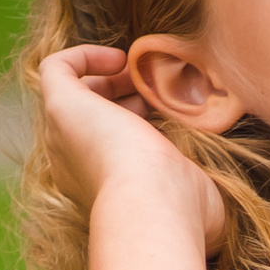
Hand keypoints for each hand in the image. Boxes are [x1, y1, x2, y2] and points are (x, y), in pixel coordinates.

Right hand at [38, 43, 224, 252]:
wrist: (154, 209)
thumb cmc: (181, 213)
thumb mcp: (197, 197)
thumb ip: (197, 190)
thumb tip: (214, 196)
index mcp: (101, 191)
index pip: (108, 149)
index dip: (132, 121)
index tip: (159, 110)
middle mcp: (74, 166)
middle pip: (88, 120)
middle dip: (117, 96)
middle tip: (149, 87)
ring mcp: (63, 137)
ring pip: (72, 96)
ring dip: (105, 77)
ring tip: (137, 70)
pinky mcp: (59, 107)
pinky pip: (56, 68)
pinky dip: (84, 55)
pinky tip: (120, 58)